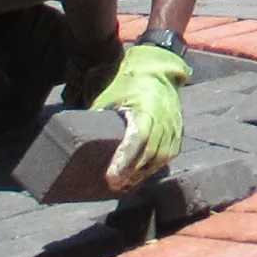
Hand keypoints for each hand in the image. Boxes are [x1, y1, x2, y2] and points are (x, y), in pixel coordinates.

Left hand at [102, 40, 190, 187]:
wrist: (157, 70)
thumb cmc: (128, 83)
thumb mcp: (110, 97)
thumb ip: (100, 119)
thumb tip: (79, 143)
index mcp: (146, 108)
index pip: (137, 140)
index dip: (124, 160)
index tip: (111, 177)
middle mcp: (164, 119)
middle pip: (149, 154)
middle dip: (131, 173)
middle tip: (113, 185)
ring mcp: (174, 127)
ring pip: (159, 159)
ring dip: (141, 174)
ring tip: (124, 185)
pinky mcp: (178, 132)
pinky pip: (167, 156)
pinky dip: (152, 168)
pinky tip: (139, 175)